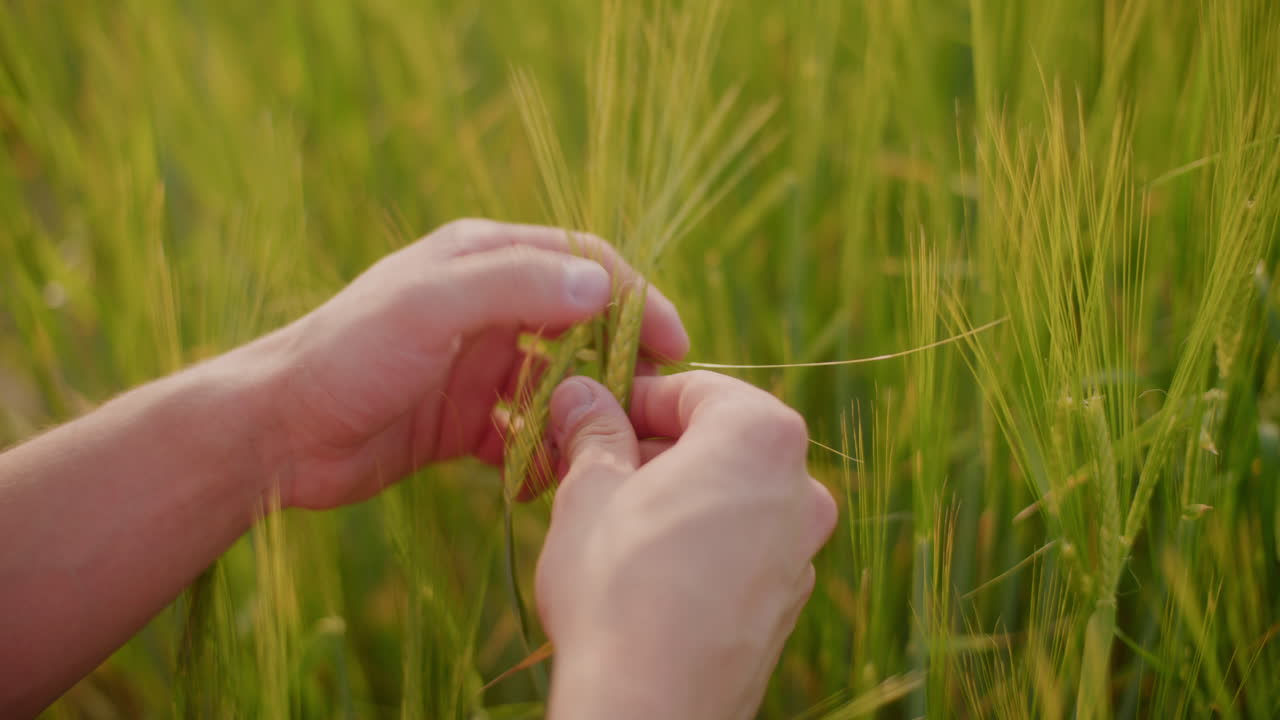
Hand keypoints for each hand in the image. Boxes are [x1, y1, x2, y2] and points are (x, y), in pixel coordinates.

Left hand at [254, 218, 689, 509]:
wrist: (277, 434)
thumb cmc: (347, 354)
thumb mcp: (430, 306)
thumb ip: (515, 286)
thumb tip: (602, 285)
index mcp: (481, 258)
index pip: (582, 261)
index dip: (635, 297)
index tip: (674, 344)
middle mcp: (486, 307)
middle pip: (580, 325)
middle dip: (617, 364)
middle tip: (643, 408)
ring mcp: (477, 367)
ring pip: (559, 385)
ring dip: (581, 414)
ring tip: (596, 450)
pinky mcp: (466, 421)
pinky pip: (527, 433)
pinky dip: (544, 454)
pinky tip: (545, 479)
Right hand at [535, 372, 837, 719]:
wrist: (652, 710)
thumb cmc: (617, 588)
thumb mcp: (589, 491)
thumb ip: (592, 431)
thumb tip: (580, 392)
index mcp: (761, 436)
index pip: (695, 388)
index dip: (634, 396)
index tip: (591, 415)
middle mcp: (800, 486)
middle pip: (718, 439)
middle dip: (654, 447)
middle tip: (590, 467)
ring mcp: (801, 548)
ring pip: (730, 494)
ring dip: (675, 493)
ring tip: (611, 520)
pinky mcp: (786, 601)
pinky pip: (741, 545)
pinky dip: (700, 540)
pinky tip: (647, 569)